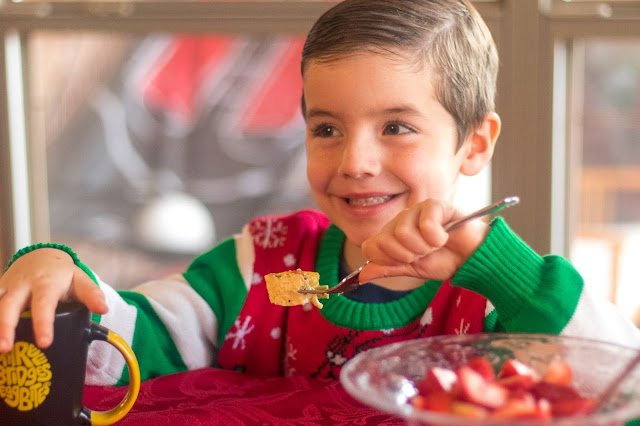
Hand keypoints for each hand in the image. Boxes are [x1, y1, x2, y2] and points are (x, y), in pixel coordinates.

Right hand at [0, 248, 106, 351]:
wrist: (41, 257)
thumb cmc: (62, 275)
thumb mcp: (80, 281)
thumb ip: (92, 295)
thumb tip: (103, 309)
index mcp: (46, 283)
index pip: (44, 304)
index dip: (43, 323)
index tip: (45, 343)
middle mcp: (23, 285)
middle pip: (10, 305)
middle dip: (6, 327)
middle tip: (5, 348)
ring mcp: (6, 288)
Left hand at [359, 199, 488, 281]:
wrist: (472, 259)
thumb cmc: (444, 260)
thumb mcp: (411, 269)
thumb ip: (387, 269)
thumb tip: (360, 276)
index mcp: (391, 233)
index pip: (370, 246)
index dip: (388, 259)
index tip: (407, 261)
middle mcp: (401, 219)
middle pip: (386, 240)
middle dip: (409, 254)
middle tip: (425, 252)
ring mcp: (417, 210)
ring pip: (403, 232)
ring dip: (424, 246)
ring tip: (436, 244)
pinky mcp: (435, 205)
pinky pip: (425, 224)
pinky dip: (437, 237)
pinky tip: (446, 235)